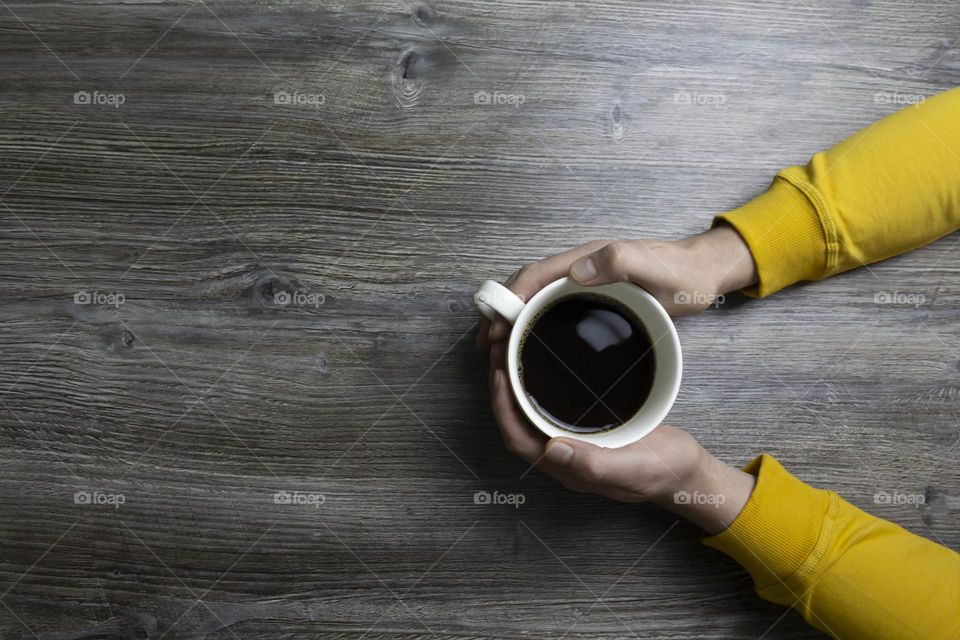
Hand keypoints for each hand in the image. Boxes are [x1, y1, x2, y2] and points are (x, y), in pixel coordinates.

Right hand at [477, 224, 756, 349]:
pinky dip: (532, 324)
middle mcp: (579, 269)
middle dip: (501, 311)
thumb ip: (618, 261)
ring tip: (497, 348)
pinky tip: (528, 344)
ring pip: (535, 298)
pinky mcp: (591, 297)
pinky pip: (552, 308)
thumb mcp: (653, 266)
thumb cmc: (681, 272)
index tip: (495, 323)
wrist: (702, 273)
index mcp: (586, 259)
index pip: (536, 274)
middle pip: (526, 287)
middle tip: (486, 344)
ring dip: (512, 320)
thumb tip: (574, 271)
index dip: (510, 297)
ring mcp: (584, 283)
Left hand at [488, 332, 754, 534]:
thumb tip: (551, 450)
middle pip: (518, 420)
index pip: (518, 438)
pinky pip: (551, 403)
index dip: (502, 407)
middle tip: (500, 346)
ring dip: (517, 380)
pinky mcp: (586, 426)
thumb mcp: (633, 468)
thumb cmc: (662, 471)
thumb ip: (593, 465)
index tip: (498, 372)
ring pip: (531, 410)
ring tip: (514, 346)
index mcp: (566, 467)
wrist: (688, 470)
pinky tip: (542, 359)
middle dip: (502, 386)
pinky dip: (538, 380)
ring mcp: (573, 440)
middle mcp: (563, 454)